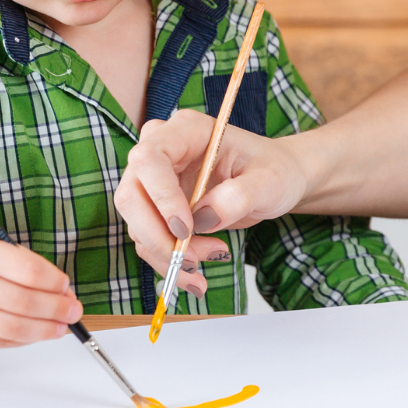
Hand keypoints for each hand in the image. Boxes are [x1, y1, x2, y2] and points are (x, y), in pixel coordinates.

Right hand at [0, 236, 81, 349]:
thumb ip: (24, 267)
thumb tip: (62, 291)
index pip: (31, 272)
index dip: (56, 283)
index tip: (67, 286)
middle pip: (27, 303)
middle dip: (58, 309)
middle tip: (74, 310)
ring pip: (18, 329)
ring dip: (47, 330)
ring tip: (61, 326)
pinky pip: (3, 342)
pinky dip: (25, 339)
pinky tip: (36, 332)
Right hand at [114, 111, 310, 296]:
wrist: (276, 181)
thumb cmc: (274, 170)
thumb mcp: (269, 182)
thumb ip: (240, 196)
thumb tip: (203, 219)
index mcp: (187, 131)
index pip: (150, 158)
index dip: (161, 196)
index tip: (186, 229)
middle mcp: (163, 152)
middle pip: (131, 195)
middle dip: (158, 236)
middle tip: (193, 259)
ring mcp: (155, 181)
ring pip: (138, 225)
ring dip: (168, 254)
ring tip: (211, 260)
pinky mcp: (158, 209)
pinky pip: (148, 241)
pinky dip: (169, 263)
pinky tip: (197, 276)